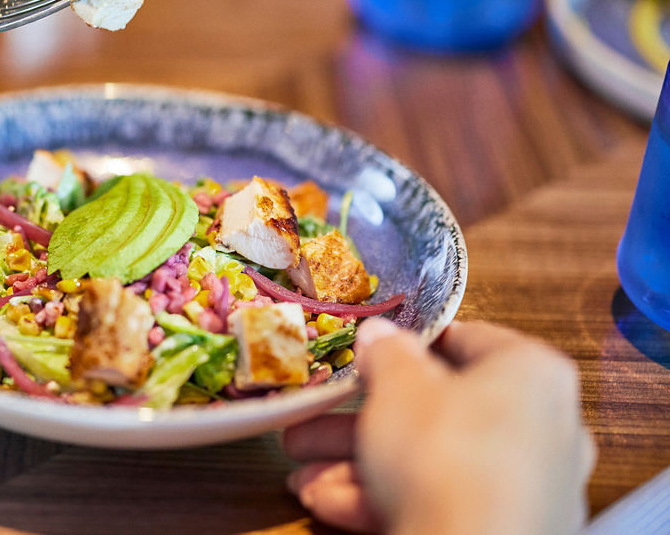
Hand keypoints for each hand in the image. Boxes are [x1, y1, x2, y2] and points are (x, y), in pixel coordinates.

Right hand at [283, 319, 593, 534]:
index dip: (408, 344)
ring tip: (305, 474)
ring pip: (434, 461)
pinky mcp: (509, 529)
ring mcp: (531, 487)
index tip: (366, 355)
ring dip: (362, 464)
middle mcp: (545, 428)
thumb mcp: (396, 386)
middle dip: (364, 419)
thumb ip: (387, 352)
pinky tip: (329, 503)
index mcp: (532, 374)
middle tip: (314, 421)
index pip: (467, 340)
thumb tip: (380, 335)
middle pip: (438, 410)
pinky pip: (444, 500)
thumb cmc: (442, 451)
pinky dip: (388, 497)